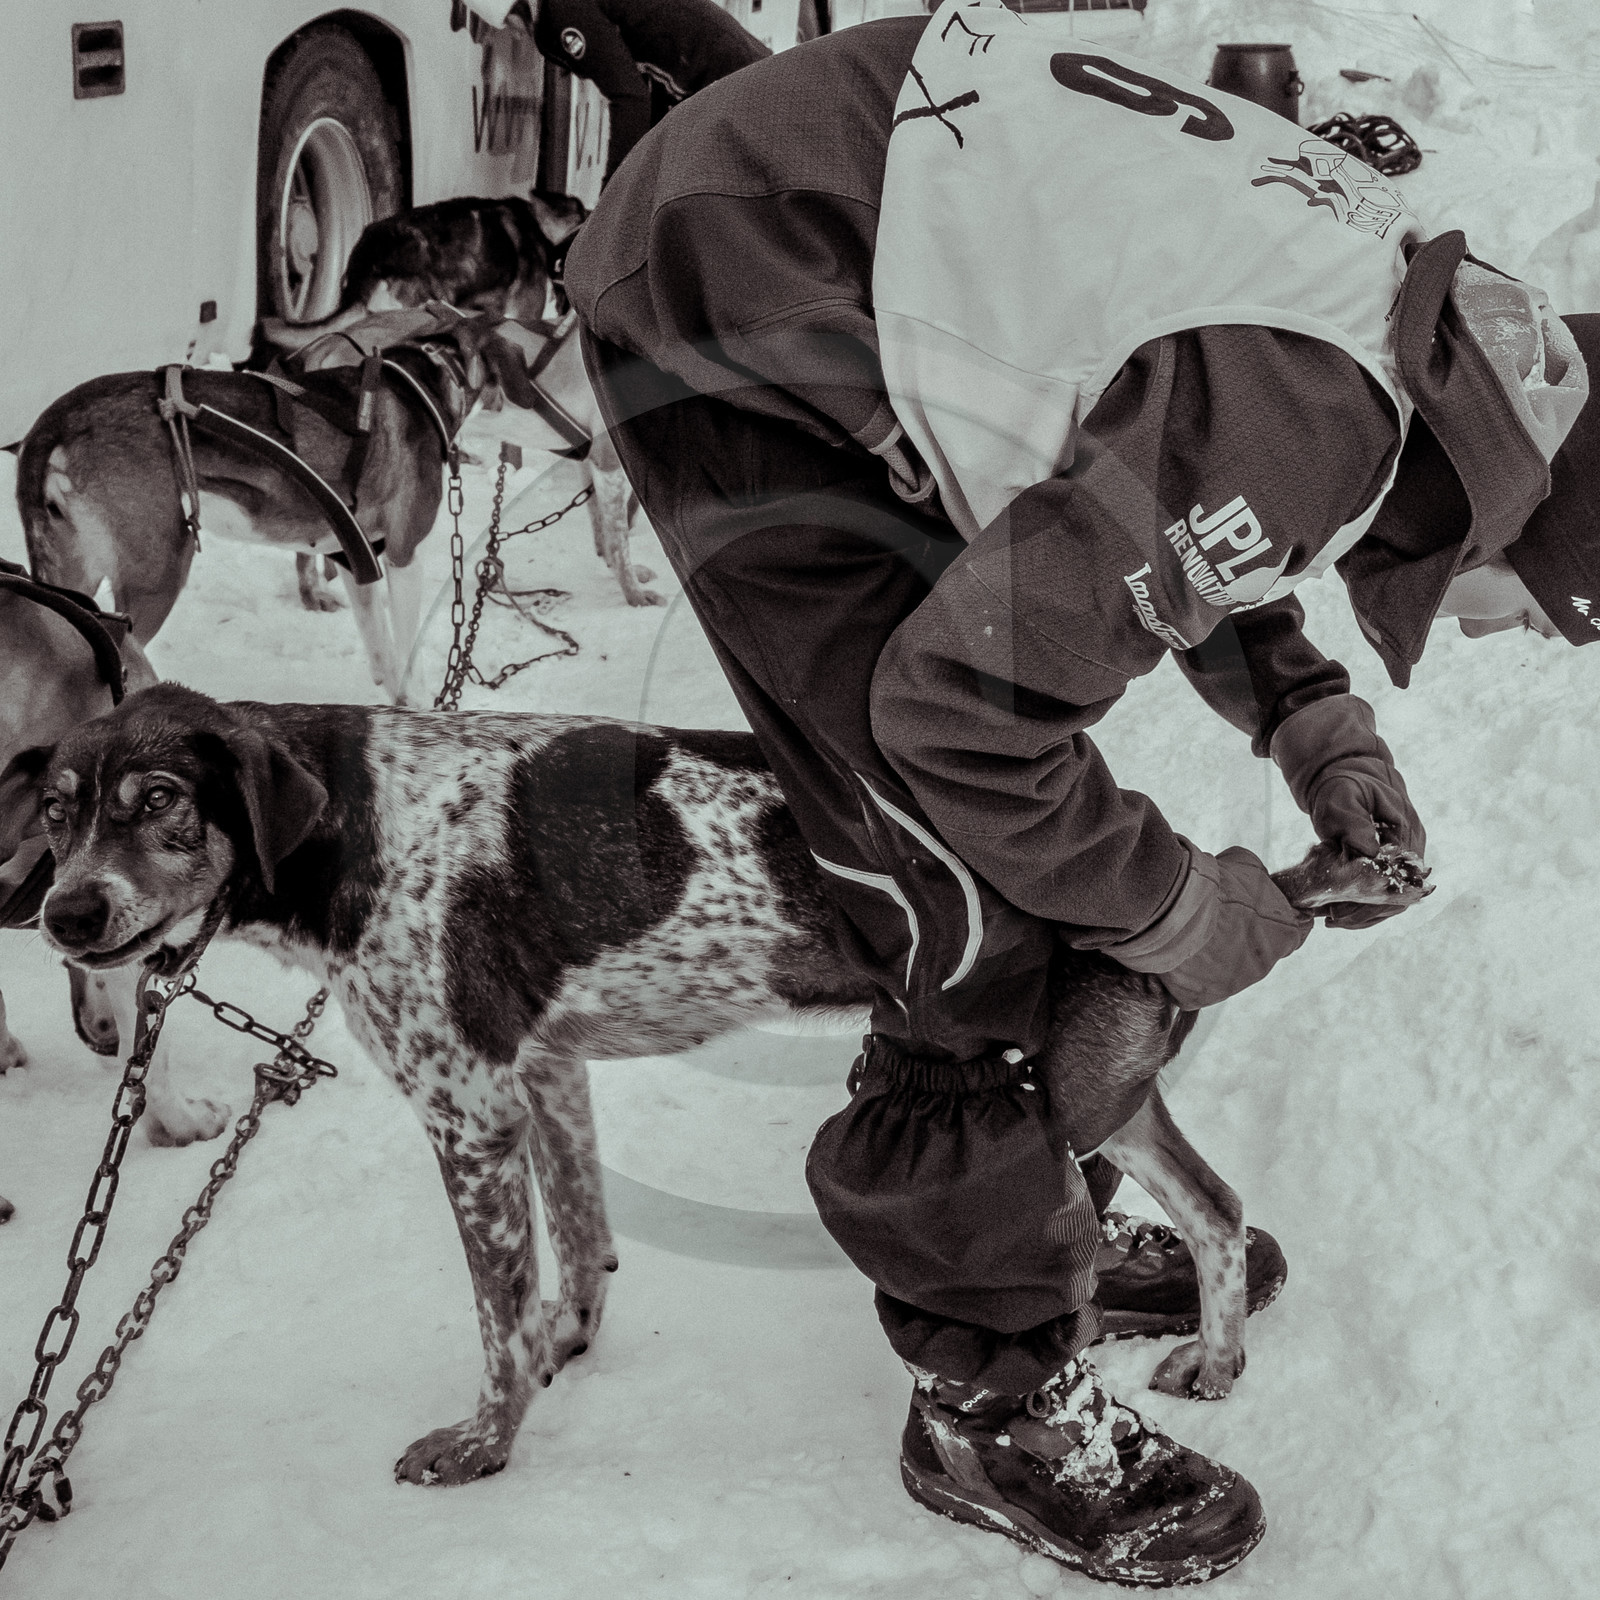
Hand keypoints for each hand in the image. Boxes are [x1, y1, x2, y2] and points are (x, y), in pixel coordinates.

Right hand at [1109, 846, 1311, 1009]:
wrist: (1179, 909)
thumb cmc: (1218, 885)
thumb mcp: (1247, 864)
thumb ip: (1259, 875)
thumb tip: (1256, 877)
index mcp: (1285, 934)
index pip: (1296, 932)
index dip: (1278, 920)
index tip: (1262, 912)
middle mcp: (1264, 965)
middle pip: (1257, 952)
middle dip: (1240, 936)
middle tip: (1216, 918)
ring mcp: (1234, 984)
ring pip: (1225, 969)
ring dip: (1214, 954)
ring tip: (1191, 932)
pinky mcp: (1203, 996)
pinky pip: (1197, 984)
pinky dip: (1188, 970)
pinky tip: (1177, 951)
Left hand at [1271, 696, 1424, 927]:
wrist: (1349, 774)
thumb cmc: (1344, 784)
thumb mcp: (1344, 797)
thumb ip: (1354, 822)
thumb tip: (1368, 852)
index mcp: (1406, 831)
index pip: (1397, 878)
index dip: (1370, 899)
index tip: (1340, 909)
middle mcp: (1412, 847)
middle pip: (1397, 894)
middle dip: (1363, 912)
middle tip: (1330, 920)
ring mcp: (1405, 856)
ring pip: (1391, 897)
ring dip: (1362, 913)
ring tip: (1330, 919)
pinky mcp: (1393, 861)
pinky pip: (1384, 891)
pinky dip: (1363, 905)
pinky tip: (1338, 912)